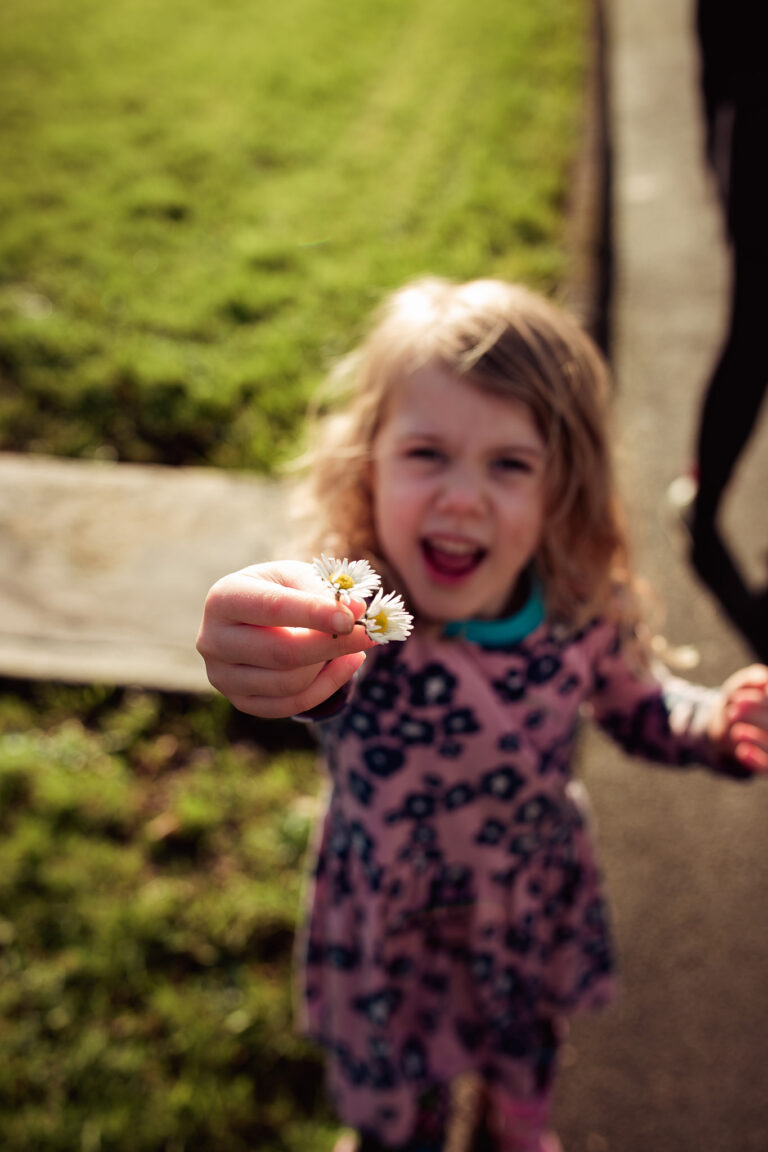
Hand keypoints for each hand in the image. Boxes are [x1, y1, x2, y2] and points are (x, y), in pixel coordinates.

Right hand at [196, 561, 375, 717]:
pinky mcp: (240, 702)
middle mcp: (212, 639)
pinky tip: (347, 663)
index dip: (313, 613)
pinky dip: (327, 686)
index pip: (271, 608)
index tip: (353, 617)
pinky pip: (291, 705)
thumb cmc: (281, 590)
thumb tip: (356, 611)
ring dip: (329, 664)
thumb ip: (324, 590)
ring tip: (353, 644)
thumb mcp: (297, 577)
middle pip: (281, 652)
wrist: (255, 618)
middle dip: (332, 645)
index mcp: (223, 597)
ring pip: (289, 683)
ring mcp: (222, 676)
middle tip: (369, 634)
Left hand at [709, 664, 767, 771]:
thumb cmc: (741, 698)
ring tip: (735, 732)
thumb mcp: (744, 684)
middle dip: (757, 715)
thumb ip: (753, 679)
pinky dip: (757, 761)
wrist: (728, 719)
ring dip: (759, 740)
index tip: (736, 698)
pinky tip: (742, 752)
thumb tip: (763, 681)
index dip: (761, 702)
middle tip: (731, 712)